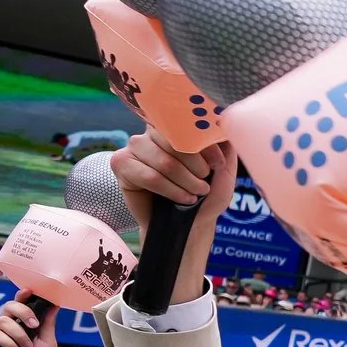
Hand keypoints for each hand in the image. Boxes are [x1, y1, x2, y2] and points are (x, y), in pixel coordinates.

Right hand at [0, 298, 56, 346]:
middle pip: (8, 305)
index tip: (29, 291)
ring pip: (2, 320)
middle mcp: (7, 325)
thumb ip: (47, 324)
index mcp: (22, 323)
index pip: (20, 304)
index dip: (22, 296)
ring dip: (18, 334)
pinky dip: (7, 342)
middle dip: (23, 312)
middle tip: (33, 325)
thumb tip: (54, 305)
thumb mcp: (47, 342)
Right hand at [111, 133, 236, 305]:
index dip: (204, 145)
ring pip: (164, 162)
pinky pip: (149, 176)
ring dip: (185, 182)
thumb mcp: (223, 170)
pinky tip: (181, 199)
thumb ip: (225, 146)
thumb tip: (223, 125)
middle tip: (204, 184)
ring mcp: (134, 147)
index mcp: (174, 127)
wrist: (190, 222)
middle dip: (196, 167)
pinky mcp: (121, 164)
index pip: (186, 124)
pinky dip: (170, 190)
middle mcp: (151, 133)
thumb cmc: (205, 194)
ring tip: (194, 194)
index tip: (217, 164)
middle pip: (175, 142)